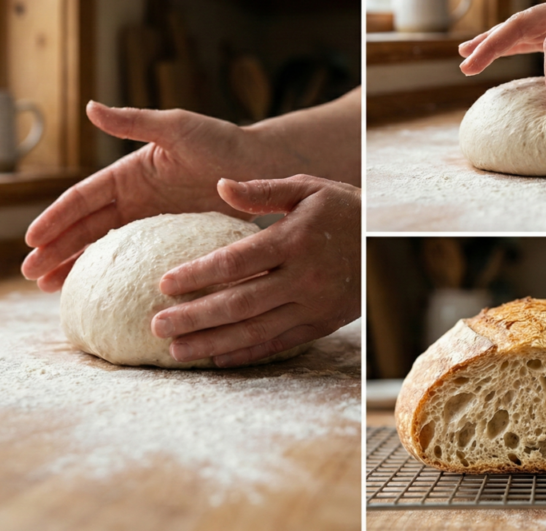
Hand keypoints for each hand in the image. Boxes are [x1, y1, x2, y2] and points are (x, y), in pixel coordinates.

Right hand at [22, 102, 284, 291]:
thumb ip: (134, 121)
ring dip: (73, 265)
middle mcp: (133, 200)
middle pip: (83, 228)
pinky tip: (94, 294)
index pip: (82, 199)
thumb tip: (91, 107)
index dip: (56, 218)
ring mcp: (149, 224)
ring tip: (47, 288)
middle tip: (29, 272)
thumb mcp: (176, 127)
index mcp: (128, 174)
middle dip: (55, 248)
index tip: (32, 239)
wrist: (263, 169)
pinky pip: (133, 263)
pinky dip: (110, 277)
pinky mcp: (168, 244)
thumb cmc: (222, 142)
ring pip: (102, 248)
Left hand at [150, 175, 359, 367]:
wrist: (389, 238)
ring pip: (255, 329)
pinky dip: (247, 353)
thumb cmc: (339, 207)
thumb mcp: (305, 188)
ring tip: (176, 350)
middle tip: (156, 326)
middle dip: (194, 317)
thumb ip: (261, 189)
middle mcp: (304, 277)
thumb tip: (220, 186)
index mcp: (294, 239)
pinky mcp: (323, 323)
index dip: (197, 275)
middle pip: (239, 303)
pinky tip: (216, 358)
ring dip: (212, 342)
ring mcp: (314, 304)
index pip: (235, 262)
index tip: (163, 284)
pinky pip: (279, 343)